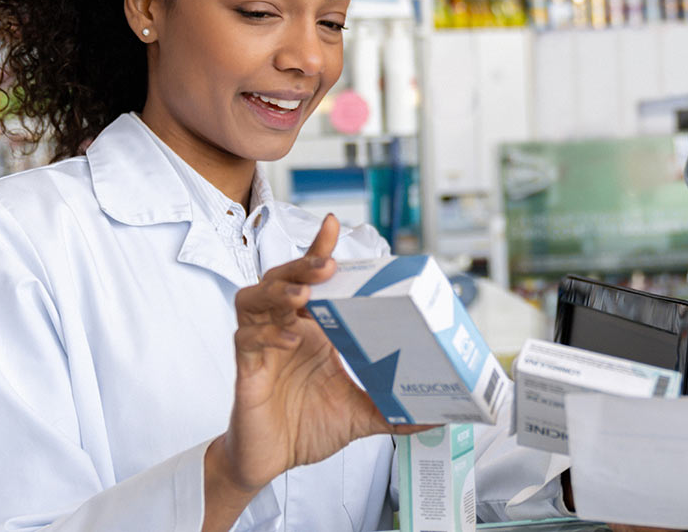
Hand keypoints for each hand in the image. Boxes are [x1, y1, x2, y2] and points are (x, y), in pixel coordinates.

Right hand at [210, 215, 431, 495]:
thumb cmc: (307, 428)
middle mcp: (284, 330)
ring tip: (303, 297)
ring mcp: (262, 348)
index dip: (318, 249)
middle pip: (280, 279)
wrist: (270, 463)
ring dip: (278, 292)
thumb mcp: (362, 416)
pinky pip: (246, 340)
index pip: (311, 279)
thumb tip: (441, 416)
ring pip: (254, 299)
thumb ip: (397, 413)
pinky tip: (290, 341)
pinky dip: (267, 336)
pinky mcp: (246, 371)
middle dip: (301, 265)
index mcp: (312, 331)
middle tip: (327, 264)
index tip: (332, 224)